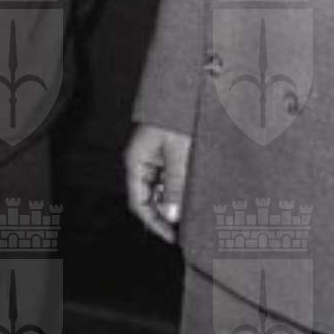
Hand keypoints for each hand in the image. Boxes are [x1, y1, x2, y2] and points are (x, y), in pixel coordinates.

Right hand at [124, 123, 190, 241]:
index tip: (173, 237)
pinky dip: (181, 191)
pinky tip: (195, 197)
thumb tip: (172, 216)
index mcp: (137, 162)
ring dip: (176, 203)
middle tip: (189, 229)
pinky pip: (170, 180)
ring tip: (196, 214)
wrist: (184, 95)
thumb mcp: (178, 154)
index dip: (154, 222)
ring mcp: (154, 160)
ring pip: (162, 191)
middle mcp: (143, 163)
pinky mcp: (167, 157)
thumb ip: (175, 185)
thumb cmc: (176, 119)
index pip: (138, 202)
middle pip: (150, 199)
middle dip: (167, 215)